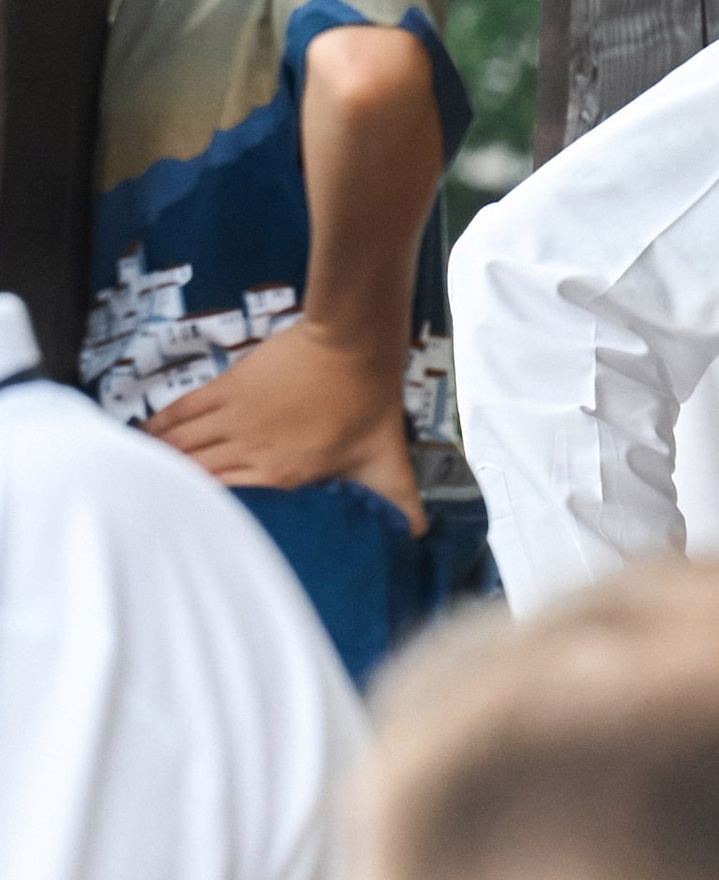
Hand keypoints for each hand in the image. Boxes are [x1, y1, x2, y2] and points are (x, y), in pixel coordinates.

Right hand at [149, 317, 422, 527]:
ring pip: (184, 448)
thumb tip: (419, 535)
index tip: (182, 527)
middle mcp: (250, 451)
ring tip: (137, 478)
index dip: (204, 517)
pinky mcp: (228, 387)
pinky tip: (143, 436)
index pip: (231, 502)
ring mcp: (235, 418)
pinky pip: (182, 412)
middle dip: (173, 496)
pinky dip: (159, 426)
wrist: (353, 344)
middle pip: (198, 478)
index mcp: (281, 475)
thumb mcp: (388, 460)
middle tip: (147, 509)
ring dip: (160, 463)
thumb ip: (398, 501)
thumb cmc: (371, 400)